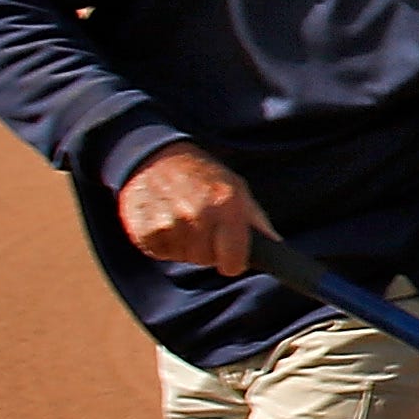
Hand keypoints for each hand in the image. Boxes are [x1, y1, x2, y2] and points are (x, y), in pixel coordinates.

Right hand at [114, 146, 259, 274]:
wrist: (156, 156)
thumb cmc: (202, 175)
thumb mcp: (236, 187)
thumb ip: (256, 218)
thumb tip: (274, 244)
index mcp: (226, 204)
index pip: (234, 259)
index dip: (234, 262)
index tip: (231, 259)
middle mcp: (197, 213)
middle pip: (206, 260)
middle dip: (207, 250)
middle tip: (201, 227)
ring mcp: (168, 221)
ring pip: (183, 257)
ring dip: (184, 245)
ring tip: (182, 220)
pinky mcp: (144, 228)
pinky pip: (159, 252)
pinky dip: (163, 242)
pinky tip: (164, 220)